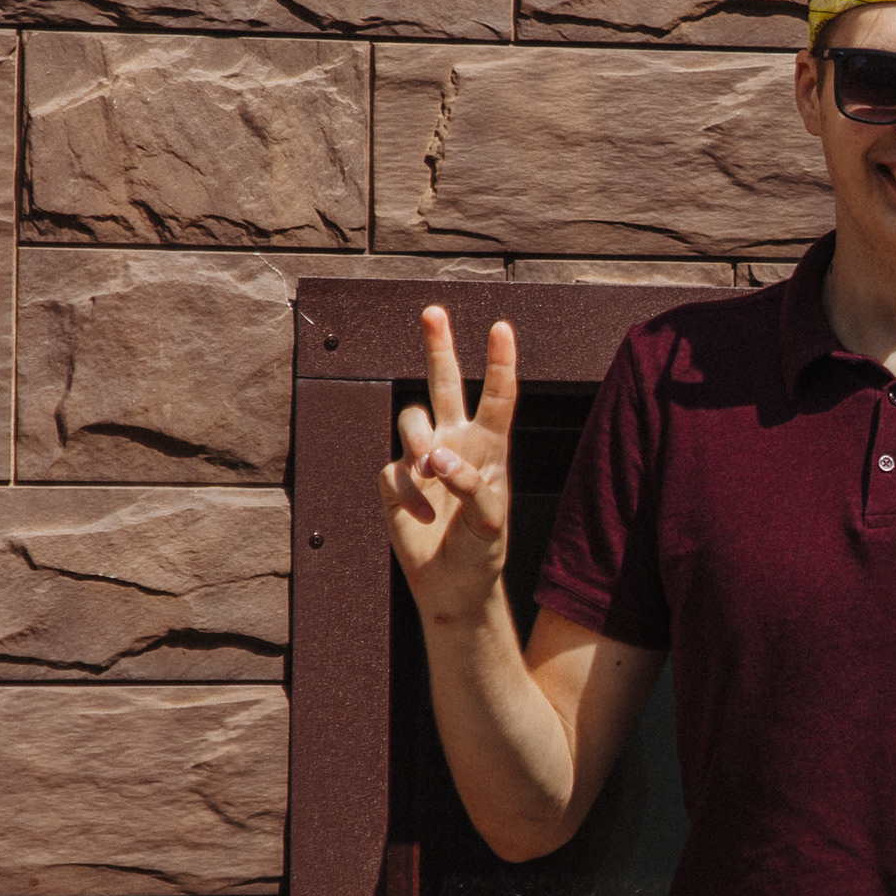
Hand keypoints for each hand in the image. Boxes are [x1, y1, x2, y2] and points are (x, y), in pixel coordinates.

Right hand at [380, 305, 518, 628]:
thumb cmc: (481, 551)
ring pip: (412, 419)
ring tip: (432, 469)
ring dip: (420, 439)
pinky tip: (422, 516)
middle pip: (444, 383)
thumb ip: (472, 484)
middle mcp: (455, 442)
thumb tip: (438, 456)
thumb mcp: (491, 522)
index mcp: (489, 447)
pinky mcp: (395, 480)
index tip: (501, 327)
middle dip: (438, 346)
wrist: (451, 585)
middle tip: (434, 311)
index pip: (496, 397)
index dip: (499, 362)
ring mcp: (422, 459)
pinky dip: (408, 492)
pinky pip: (394, 469)